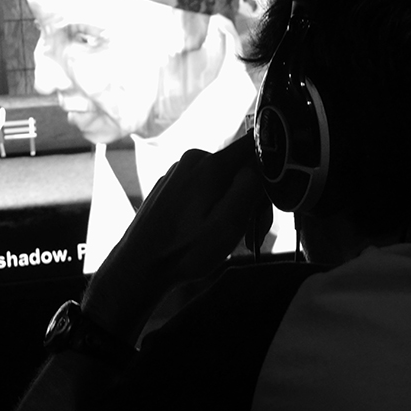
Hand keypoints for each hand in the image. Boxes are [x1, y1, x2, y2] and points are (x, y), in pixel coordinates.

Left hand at [84, 134, 269, 342]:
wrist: (139, 266)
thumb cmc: (183, 251)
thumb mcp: (228, 223)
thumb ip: (249, 187)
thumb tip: (259, 166)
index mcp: (210, 165)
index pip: (254, 144)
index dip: (271, 166)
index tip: (270, 195)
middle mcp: (193, 160)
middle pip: (239, 167)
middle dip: (251, 197)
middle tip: (250, 232)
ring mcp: (178, 172)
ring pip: (221, 180)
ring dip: (232, 205)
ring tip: (227, 237)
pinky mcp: (170, 186)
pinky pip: (203, 188)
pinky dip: (212, 206)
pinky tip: (206, 232)